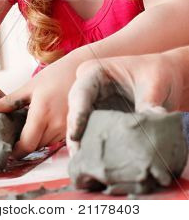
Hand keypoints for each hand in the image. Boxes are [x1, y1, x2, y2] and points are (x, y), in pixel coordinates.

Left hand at [0, 56, 79, 158]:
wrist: (81, 69)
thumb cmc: (55, 75)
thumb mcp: (30, 87)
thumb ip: (8, 101)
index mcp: (42, 112)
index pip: (27, 144)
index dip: (16, 150)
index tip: (8, 147)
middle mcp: (56, 123)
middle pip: (35, 146)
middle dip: (24, 143)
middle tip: (16, 134)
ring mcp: (67, 127)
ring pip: (46, 144)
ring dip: (37, 139)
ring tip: (30, 125)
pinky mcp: (74, 127)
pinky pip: (57, 139)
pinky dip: (48, 134)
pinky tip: (44, 122)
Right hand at [66, 52, 184, 156]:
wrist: (164, 76)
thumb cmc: (156, 72)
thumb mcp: (154, 85)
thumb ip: (148, 105)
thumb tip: (148, 128)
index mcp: (95, 72)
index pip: (81, 93)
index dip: (77, 114)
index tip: (75, 135)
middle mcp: (88, 88)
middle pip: (75, 112)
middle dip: (76, 134)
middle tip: (79, 158)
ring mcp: (92, 104)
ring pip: (80, 125)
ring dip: (82, 144)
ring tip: (84, 166)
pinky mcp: (99, 118)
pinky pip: (91, 133)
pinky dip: (93, 147)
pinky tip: (94, 164)